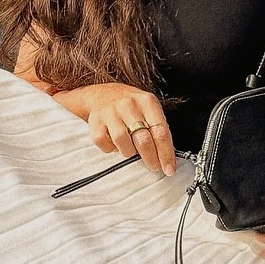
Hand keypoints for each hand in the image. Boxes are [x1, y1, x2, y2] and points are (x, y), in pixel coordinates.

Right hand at [52, 83, 176, 175]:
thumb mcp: (149, 108)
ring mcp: (111, 112)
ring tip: (131, 150)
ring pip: (123, 141)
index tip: (169, 168)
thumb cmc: (131, 106)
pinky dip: (111, 149)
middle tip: (153, 166)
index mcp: (147, 102)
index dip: (166, 153)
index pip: (161, 131)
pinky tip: (115, 145)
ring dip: (129, 152)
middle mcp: (129, 105)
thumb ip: (157, 128)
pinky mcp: (96, 121)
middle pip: (143, 139)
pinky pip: (104, 143)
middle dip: (150, 158)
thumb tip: (166, 156)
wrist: (103, 94)